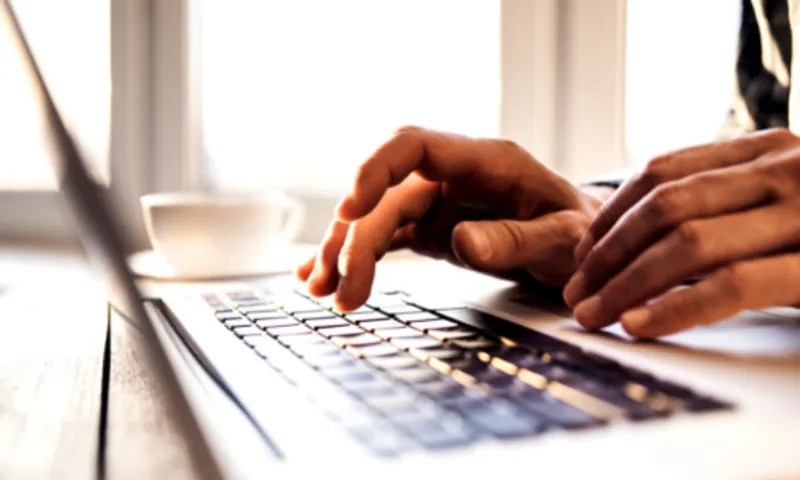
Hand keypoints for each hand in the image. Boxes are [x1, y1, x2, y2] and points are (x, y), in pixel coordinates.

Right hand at [295, 126, 607, 310]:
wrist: (586, 246)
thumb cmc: (581, 233)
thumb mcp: (564, 238)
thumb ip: (516, 239)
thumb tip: (460, 243)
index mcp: (486, 162)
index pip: (414, 145)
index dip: (375, 170)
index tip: (351, 208)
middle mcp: (453, 176)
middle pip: (386, 194)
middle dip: (355, 238)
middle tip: (341, 290)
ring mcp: (438, 201)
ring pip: (377, 216)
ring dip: (345, 250)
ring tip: (323, 291)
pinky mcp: (432, 227)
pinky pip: (386, 236)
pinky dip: (358, 256)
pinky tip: (329, 277)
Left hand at [563, 129, 799, 337]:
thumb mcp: (782, 203)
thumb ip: (726, 204)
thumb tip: (637, 242)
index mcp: (767, 150)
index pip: (664, 171)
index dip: (611, 214)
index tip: (581, 254)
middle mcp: (786, 169)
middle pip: (666, 206)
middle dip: (608, 253)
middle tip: (576, 292)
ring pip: (688, 242)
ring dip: (626, 284)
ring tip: (593, 313)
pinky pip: (732, 284)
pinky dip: (675, 307)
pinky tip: (637, 324)